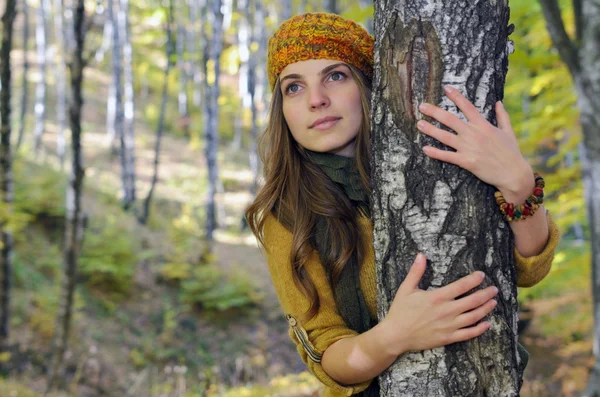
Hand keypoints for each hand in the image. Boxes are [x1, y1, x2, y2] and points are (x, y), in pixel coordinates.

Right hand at [380, 253, 497, 355]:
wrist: (396, 335)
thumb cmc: (400, 311)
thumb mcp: (406, 289)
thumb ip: (416, 272)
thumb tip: (421, 255)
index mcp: (437, 297)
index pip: (461, 286)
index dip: (474, 280)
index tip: (482, 275)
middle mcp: (446, 311)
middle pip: (472, 301)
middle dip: (485, 294)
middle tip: (494, 289)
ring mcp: (449, 326)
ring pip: (474, 317)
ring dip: (485, 309)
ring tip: (493, 302)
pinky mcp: (448, 338)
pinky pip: (468, 334)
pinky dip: (480, 329)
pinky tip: (487, 324)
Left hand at [416, 86, 533, 201]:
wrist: (514, 173)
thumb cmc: (511, 152)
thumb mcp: (508, 131)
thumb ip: (502, 116)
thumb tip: (499, 102)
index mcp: (483, 125)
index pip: (467, 107)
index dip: (456, 96)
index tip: (445, 88)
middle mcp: (474, 134)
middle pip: (450, 119)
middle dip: (434, 112)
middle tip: (421, 106)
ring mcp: (469, 148)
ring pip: (445, 136)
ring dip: (430, 130)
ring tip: (419, 124)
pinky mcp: (466, 162)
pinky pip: (447, 156)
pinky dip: (435, 153)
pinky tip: (425, 149)